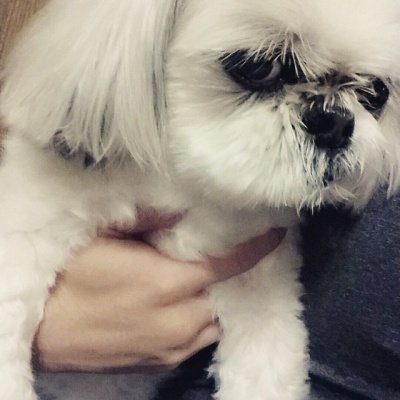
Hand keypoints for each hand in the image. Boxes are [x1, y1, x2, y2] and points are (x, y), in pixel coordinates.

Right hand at [34, 211, 285, 373]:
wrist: (44, 329)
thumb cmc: (70, 276)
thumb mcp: (104, 235)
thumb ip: (149, 220)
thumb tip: (183, 212)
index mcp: (166, 284)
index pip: (228, 265)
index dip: (255, 249)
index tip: (275, 234)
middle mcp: (178, 321)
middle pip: (224, 296)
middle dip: (232, 276)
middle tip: (229, 254)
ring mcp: (171, 347)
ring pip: (213, 322)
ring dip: (215, 299)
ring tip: (207, 280)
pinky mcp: (160, 362)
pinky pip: (196, 339)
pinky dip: (201, 319)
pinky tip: (187, 304)